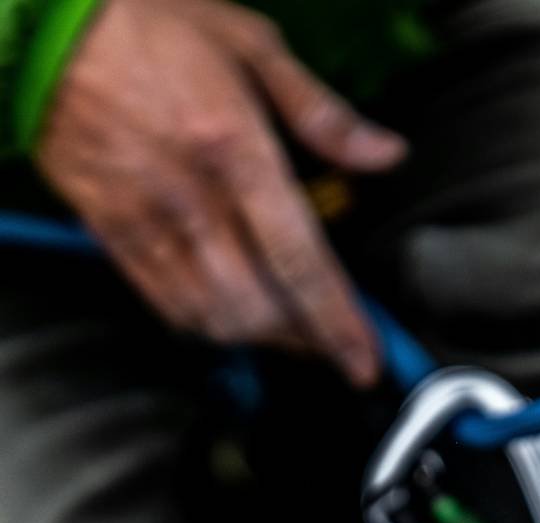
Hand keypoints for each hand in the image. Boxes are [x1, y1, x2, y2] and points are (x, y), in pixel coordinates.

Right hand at [35, 0, 406, 384]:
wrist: (41, 26)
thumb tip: (386, 154)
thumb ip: (323, 113)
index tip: (364, 360)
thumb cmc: (149, 25)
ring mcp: (145, 221)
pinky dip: (207, 324)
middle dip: (305, 339)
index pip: (300, 261)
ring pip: (212, 317)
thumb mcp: (252, 44)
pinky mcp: (110, 233)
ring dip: (260, 337)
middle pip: (259, 307)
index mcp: (236, 151)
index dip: (338, 322)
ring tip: (293, 331)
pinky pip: (164, 303)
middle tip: (335, 341)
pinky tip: (233, 315)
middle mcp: (191, 199)